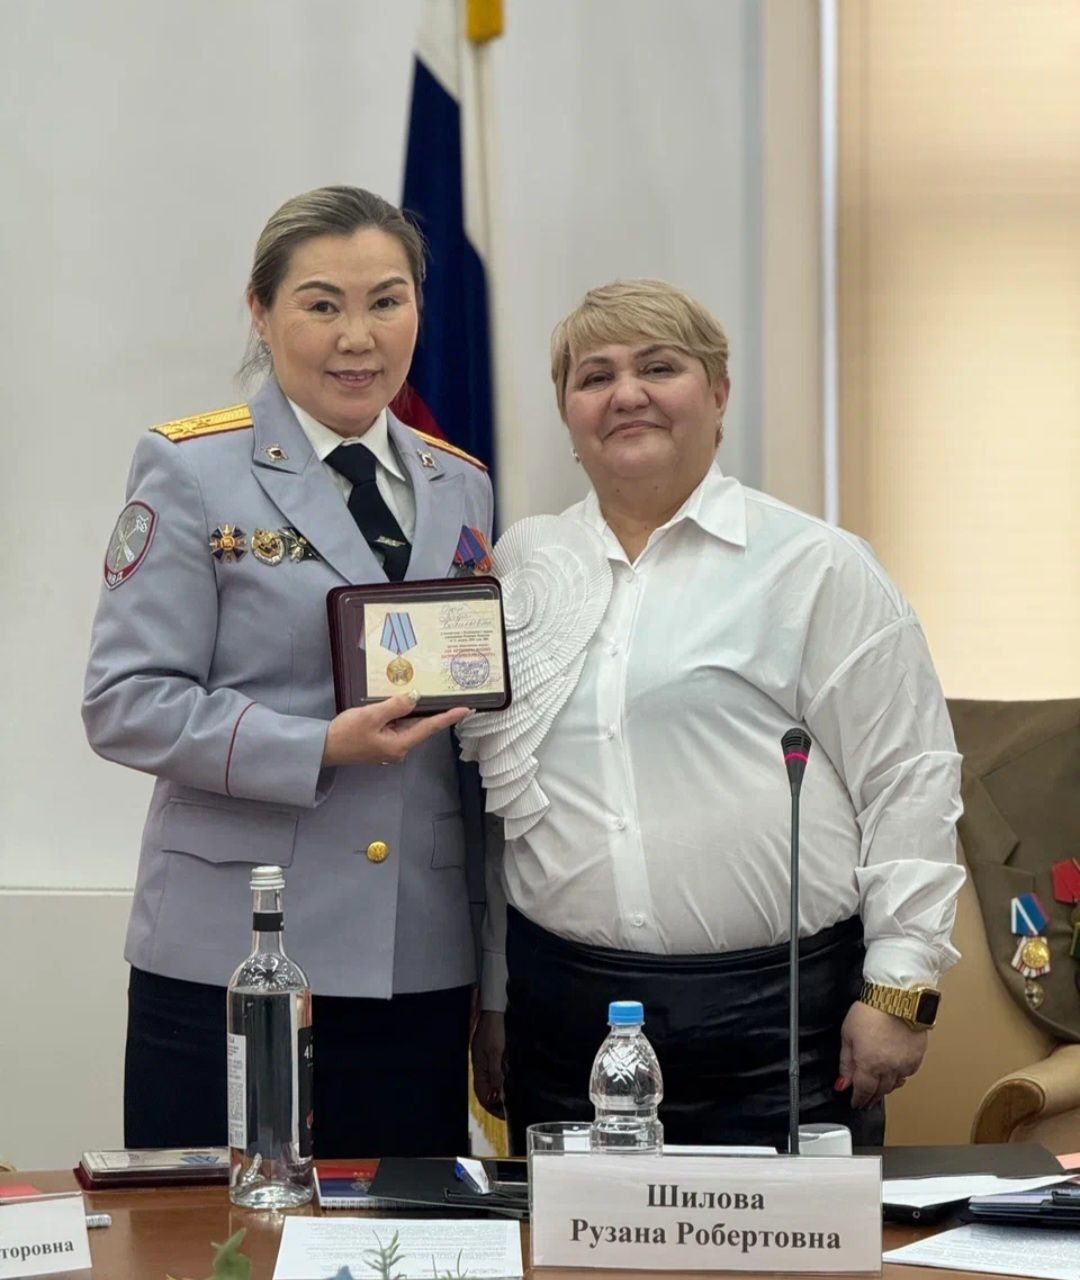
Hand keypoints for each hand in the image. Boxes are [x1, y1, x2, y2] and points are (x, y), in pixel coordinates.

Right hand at [322, 693, 470, 766]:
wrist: (324, 747)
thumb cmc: (346, 733)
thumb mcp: (372, 716)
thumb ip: (396, 706)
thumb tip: (416, 698)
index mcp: (400, 745)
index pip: (430, 728)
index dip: (448, 717)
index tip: (467, 710)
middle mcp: (399, 748)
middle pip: (421, 726)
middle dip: (434, 712)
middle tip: (450, 696)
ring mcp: (389, 746)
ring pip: (409, 725)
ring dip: (417, 711)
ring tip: (431, 695)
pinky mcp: (381, 742)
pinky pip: (397, 726)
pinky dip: (402, 714)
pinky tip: (404, 701)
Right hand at [471, 1010, 505, 1118]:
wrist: (495, 1009)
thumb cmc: (494, 1028)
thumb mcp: (496, 1052)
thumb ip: (496, 1073)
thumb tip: (497, 1094)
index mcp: (478, 1068)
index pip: (482, 1096)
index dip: (492, 1108)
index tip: (505, 1115)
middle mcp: (481, 1067)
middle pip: (486, 1092)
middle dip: (497, 1104)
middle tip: (511, 1110)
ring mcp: (486, 1061)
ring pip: (492, 1084)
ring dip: (501, 1093)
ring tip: (514, 1099)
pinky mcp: (493, 1054)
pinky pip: (496, 1074)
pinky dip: (503, 1082)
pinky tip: (512, 1082)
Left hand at [837, 1000, 927, 1108]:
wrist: (896, 998)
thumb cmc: (870, 1011)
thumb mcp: (848, 1035)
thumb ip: (846, 1062)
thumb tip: (843, 1082)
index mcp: (869, 1065)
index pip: (863, 1091)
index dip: (858, 1099)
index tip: (856, 1103)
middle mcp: (888, 1068)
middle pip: (880, 1091)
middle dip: (871, 1097)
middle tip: (866, 1100)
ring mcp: (904, 1064)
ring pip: (895, 1084)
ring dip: (886, 1088)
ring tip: (879, 1089)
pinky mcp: (917, 1057)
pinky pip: (908, 1074)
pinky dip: (900, 1076)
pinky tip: (895, 1074)